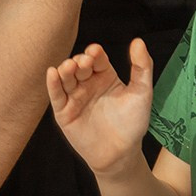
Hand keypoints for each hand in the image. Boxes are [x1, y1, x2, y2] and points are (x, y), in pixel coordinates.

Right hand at [46, 40, 155, 178]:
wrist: (122, 153)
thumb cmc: (133, 123)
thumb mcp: (142, 92)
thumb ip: (142, 67)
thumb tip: (138, 41)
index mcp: (105, 76)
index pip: (97, 58)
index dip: (95, 53)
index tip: (95, 52)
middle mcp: (88, 84)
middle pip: (79, 66)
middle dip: (80, 61)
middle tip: (84, 63)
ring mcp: (75, 97)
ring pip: (66, 78)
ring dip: (65, 69)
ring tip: (69, 67)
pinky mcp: (64, 112)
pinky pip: (56, 95)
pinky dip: (52, 84)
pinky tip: (52, 73)